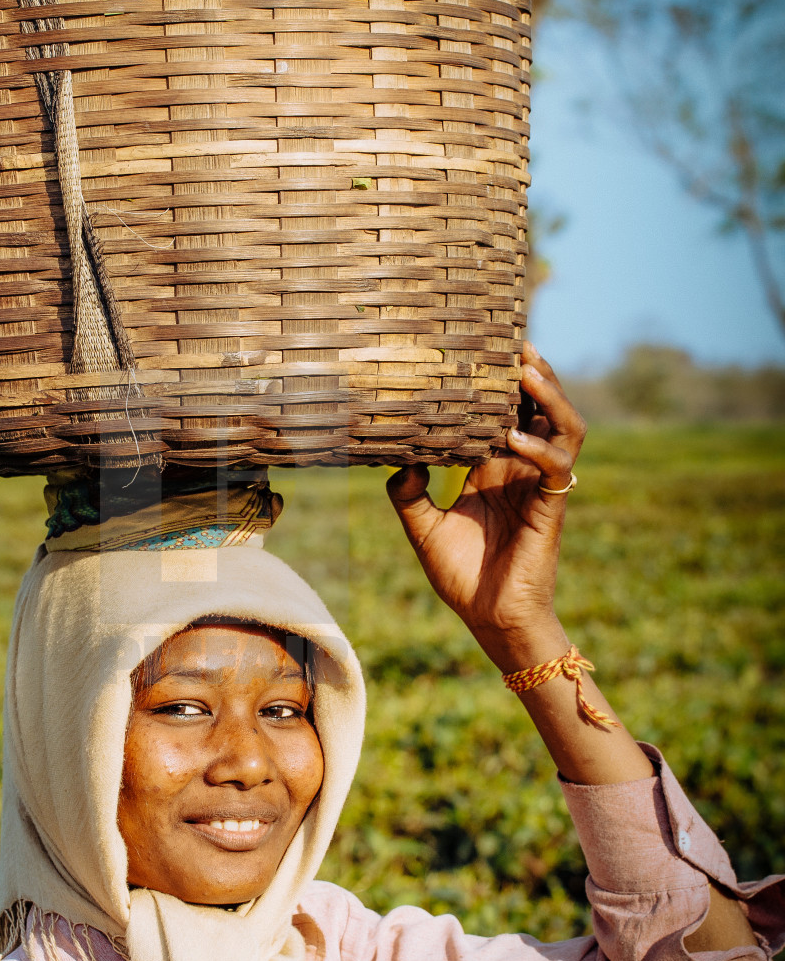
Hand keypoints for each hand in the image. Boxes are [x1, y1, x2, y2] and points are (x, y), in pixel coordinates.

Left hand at [387, 343, 584, 671]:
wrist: (489, 619)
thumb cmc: (462, 575)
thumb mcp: (423, 528)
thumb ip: (407, 492)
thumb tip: (396, 458)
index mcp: (493, 468)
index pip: (503, 411)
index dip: (499, 382)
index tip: (481, 347)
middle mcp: (520, 469)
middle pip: (540, 407)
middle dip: (534, 373)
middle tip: (515, 341)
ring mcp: (539, 485)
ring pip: (564, 426)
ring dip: (550, 397)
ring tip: (526, 371)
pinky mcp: (550, 507)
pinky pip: (556, 468)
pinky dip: (540, 448)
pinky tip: (514, 438)